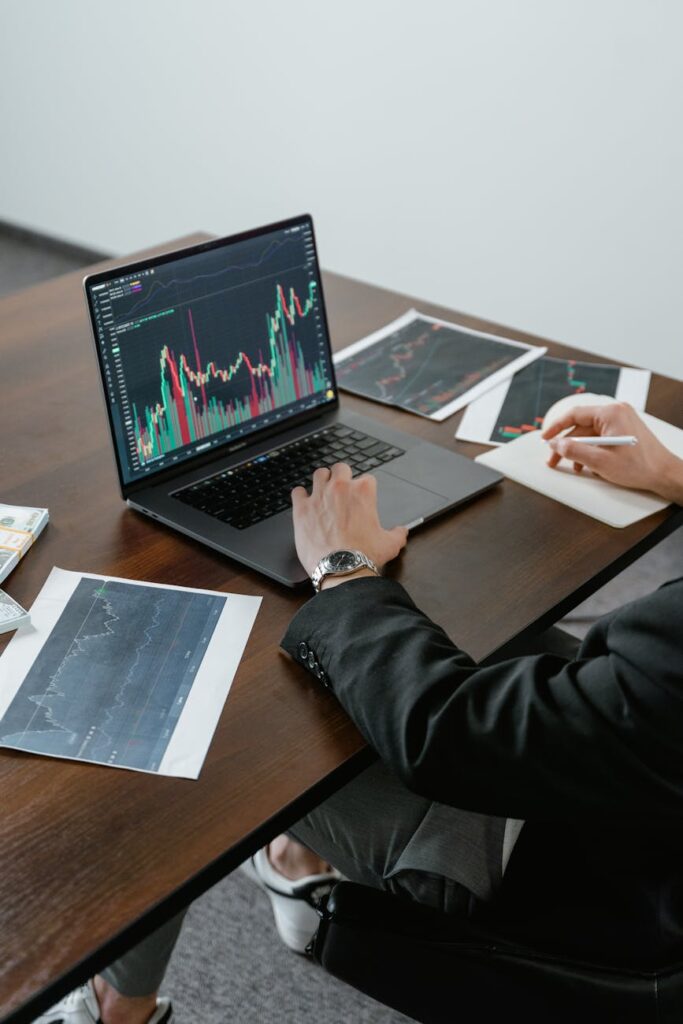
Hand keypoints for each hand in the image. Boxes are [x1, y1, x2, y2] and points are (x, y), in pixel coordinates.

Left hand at [291, 463, 408, 579]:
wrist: (342, 568)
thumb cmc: (365, 556)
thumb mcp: (390, 544)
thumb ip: (397, 533)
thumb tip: (401, 531)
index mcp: (363, 492)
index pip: (366, 479)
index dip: (364, 488)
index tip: (361, 498)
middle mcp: (340, 488)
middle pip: (340, 468)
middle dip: (342, 476)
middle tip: (341, 489)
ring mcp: (319, 496)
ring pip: (319, 474)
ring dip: (322, 481)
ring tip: (322, 492)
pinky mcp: (302, 509)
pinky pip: (297, 491)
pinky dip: (301, 496)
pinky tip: (304, 503)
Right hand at [542, 402, 682, 501]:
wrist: (664, 474)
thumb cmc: (639, 467)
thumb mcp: (600, 461)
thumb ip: (574, 450)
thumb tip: (556, 444)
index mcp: (611, 413)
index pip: (575, 414)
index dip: (556, 427)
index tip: (546, 438)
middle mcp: (616, 412)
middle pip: (581, 426)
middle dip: (567, 444)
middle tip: (554, 459)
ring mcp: (622, 421)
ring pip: (590, 433)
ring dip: (579, 449)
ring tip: (573, 466)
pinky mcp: (624, 431)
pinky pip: (601, 437)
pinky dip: (592, 450)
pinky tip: (588, 464)